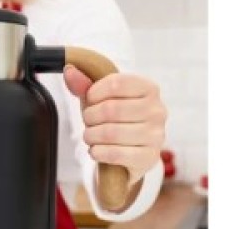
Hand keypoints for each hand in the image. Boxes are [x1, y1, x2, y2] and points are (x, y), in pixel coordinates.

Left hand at [63, 66, 166, 188]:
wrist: (130, 153)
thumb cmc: (117, 120)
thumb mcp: (101, 99)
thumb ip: (85, 84)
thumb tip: (70, 71)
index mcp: (149, 89)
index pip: (116, 83)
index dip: (94, 93)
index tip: (90, 100)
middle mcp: (157, 111)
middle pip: (110, 109)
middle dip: (90, 117)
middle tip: (89, 122)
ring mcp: (155, 135)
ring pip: (110, 133)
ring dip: (91, 136)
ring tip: (91, 136)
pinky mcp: (148, 157)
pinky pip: (114, 153)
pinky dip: (98, 152)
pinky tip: (97, 150)